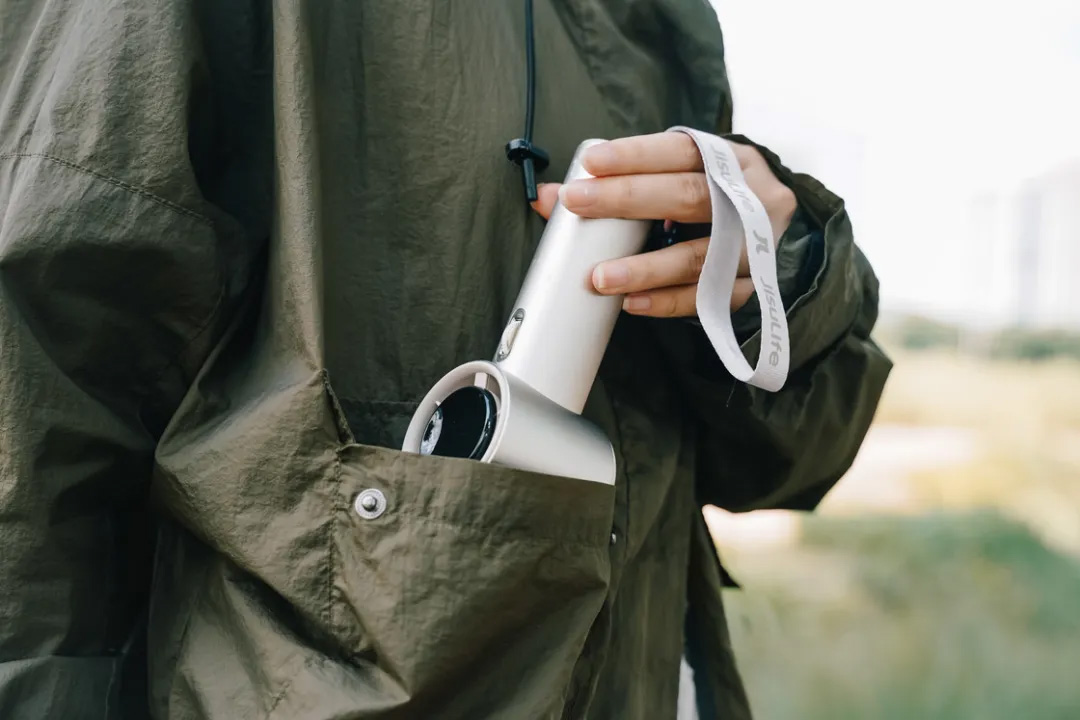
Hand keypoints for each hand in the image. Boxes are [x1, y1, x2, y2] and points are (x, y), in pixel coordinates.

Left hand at [530, 132, 796, 316]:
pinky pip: (707, 300)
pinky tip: (631, 303)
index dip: (636, 156)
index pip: (680, 151)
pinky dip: (666, 302)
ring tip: (600, 277)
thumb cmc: (711, 202)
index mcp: (731, 161)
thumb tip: (546, 198)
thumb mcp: (680, 180)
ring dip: (645, 267)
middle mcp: (752, 198)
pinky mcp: (753, 287)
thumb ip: (620, 184)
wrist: (772, 236)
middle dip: (627, 199)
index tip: (590, 163)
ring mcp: (757, 246)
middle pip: (688, 196)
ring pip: (699, 256)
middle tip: (577, 204)